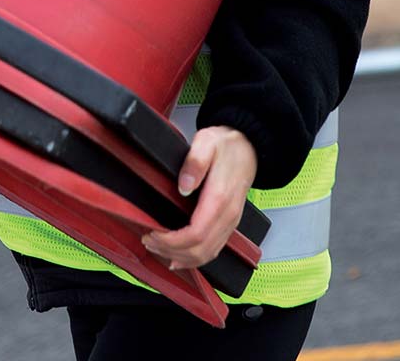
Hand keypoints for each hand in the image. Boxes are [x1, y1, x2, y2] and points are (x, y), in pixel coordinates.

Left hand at [141, 126, 256, 270]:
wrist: (250, 147)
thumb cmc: (228, 146)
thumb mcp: (207, 142)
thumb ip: (195, 162)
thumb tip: (184, 185)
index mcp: (220, 198)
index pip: (196, 234)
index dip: (172, 241)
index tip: (153, 234)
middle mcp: (228, 215)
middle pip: (199, 249)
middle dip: (171, 250)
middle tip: (149, 241)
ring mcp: (230, 222)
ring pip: (207, 254)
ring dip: (181, 257)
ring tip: (158, 249)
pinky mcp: (229, 224)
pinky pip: (214, 250)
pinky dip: (195, 259)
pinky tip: (180, 258)